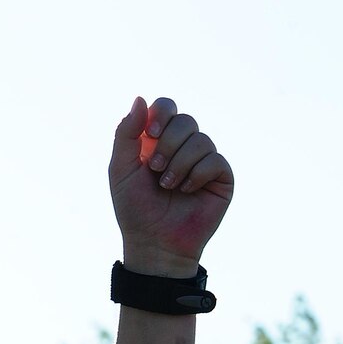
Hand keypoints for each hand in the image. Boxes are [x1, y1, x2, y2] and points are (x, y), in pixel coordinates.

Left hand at [109, 95, 232, 275]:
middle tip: (156, 170)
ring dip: (179, 164)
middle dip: (167, 144)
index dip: (162, 113)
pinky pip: (215, 159)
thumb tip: (141, 98)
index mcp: (159, 140)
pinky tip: (187, 191)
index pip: (167, 107)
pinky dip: (197, 175)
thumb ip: (126, 134)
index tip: (149, 134)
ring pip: (200, 139)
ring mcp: (204, 161)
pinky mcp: (221, 177)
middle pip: (185, 120)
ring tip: (169, 186)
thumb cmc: (135, 211)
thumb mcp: (121, 170)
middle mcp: (183, 147)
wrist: (154, 245)